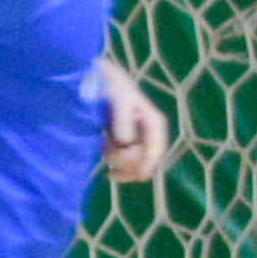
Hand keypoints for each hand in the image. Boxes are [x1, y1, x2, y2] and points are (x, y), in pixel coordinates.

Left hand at [97, 64, 172, 182]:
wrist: (100, 82)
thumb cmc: (111, 86)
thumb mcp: (118, 98)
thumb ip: (123, 118)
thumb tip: (126, 141)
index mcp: (154, 123)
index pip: (156, 149)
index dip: (149, 163)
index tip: (141, 176)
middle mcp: (148, 134)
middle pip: (145, 160)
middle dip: (127, 160)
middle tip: (109, 150)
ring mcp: (137, 140)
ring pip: (134, 164)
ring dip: (118, 161)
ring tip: (104, 145)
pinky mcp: (124, 144)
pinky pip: (124, 162)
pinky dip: (113, 161)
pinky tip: (103, 148)